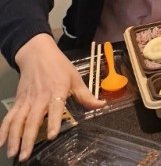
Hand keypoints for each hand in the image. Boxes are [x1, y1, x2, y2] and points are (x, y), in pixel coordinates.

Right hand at [0, 34, 103, 161]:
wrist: (38, 53)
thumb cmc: (59, 67)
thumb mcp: (75, 78)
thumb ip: (86, 95)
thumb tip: (101, 105)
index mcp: (57, 90)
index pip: (55, 107)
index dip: (54, 121)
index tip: (52, 135)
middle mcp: (40, 97)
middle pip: (33, 119)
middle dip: (28, 138)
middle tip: (25, 156)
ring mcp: (27, 100)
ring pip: (18, 120)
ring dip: (14, 137)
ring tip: (12, 153)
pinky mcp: (18, 101)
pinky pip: (9, 116)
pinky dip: (3, 129)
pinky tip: (0, 142)